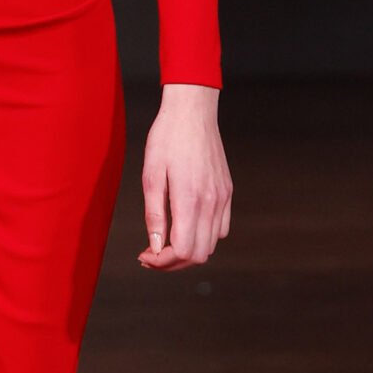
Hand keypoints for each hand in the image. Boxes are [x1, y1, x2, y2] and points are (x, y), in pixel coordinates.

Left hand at [139, 83, 231, 270]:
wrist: (192, 111)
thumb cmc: (166, 138)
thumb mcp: (151, 176)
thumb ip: (154, 215)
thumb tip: (156, 247)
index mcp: (190, 199)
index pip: (183, 251)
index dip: (162, 261)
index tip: (145, 255)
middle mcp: (212, 202)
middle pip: (199, 255)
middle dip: (173, 262)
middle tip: (151, 253)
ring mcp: (223, 197)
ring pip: (212, 245)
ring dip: (188, 251)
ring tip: (165, 243)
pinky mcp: (227, 192)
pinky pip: (221, 228)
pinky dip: (203, 236)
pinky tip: (184, 227)